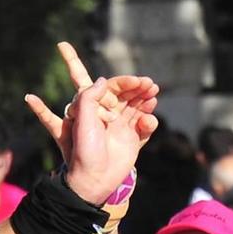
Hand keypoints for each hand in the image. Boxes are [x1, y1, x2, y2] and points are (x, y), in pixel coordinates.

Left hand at [24, 42, 161, 204]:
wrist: (95, 180)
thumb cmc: (83, 150)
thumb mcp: (81, 118)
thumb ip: (90, 95)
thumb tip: (103, 80)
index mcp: (87, 107)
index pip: (87, 81)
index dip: (85, 66)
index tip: (79, 53)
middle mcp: (103, 114)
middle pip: (120, 91)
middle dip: (133, 85)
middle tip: (146, 83)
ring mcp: (119, 126)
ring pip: (134, 104)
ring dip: (144, 97)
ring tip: (153, 92)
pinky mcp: (132, 138)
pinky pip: (143, 123)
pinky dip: (148, 119)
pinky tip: (148, 118)